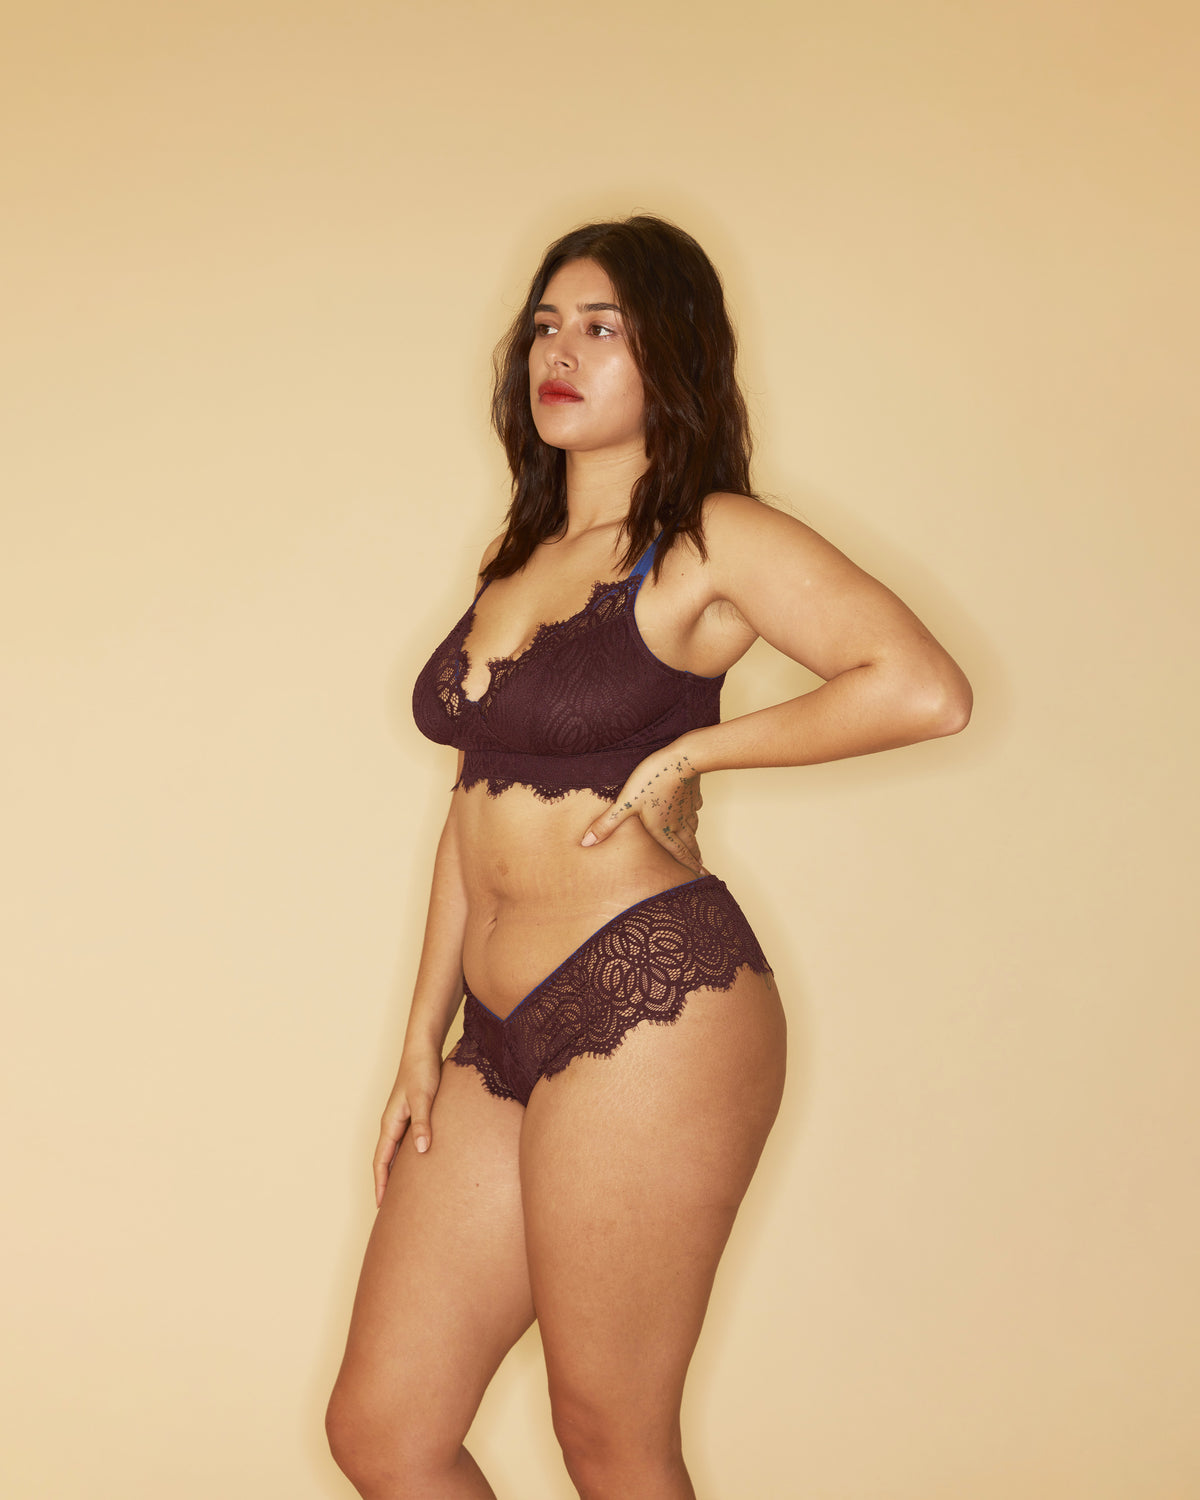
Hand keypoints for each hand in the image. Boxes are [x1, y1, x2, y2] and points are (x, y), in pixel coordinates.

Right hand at [372, 1049, 442, 1205]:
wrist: (423, 1049)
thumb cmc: (422, 1071)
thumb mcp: (424, 1098)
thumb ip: (422, 1123)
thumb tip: (420, 1151)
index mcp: (390, 1123)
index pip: (381, 1161)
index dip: (381, 1184)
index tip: (381, 1206)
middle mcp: (392, 1124)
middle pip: (385, 1161)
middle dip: (385, 1184)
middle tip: (391, 1210)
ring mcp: (401, 1119)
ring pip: (395, 1153)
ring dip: (395, 1173)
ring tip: (403, 1194)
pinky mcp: (411, 1114)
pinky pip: (405, 1143)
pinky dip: (407, 1158)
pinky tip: (418, 1165)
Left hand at [580, 746, 705, 875]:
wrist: (682, 758)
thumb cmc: (652, 780)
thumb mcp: (625, 803)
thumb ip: (607, 824)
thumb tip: (586, 843)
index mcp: (663, 829)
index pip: (678, 853)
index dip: (687, 866)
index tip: (699, 876)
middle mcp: (679, 822)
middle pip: (689, 844)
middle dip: (694, 858)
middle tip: (702, 869)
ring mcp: (687, 807)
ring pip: (693, 827)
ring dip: (695, 839)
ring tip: (696, 847)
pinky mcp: (691, 792)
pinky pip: (695, 806)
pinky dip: (695, 812)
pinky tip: (695, 810)